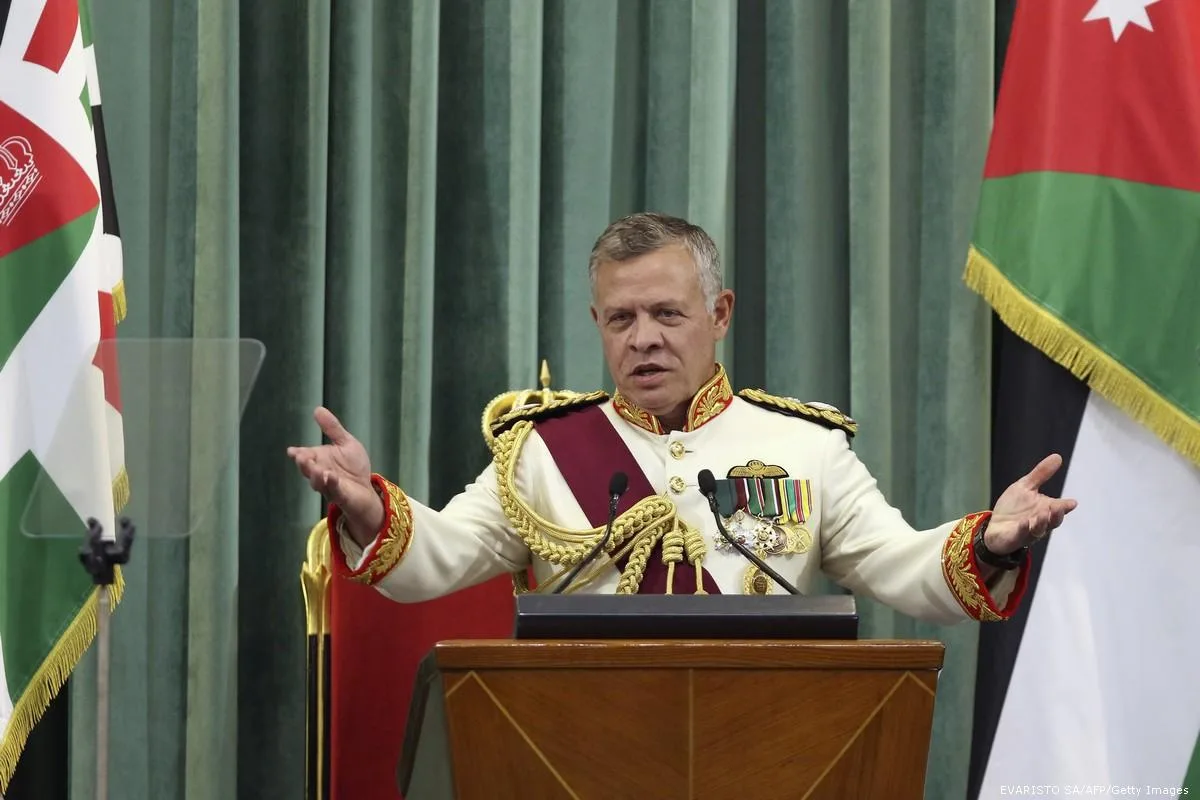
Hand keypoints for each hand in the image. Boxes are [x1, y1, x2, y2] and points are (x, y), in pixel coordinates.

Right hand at [286, 407, 383, 546]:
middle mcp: (320, 473)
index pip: (305, 455)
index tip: (292, 451)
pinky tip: (330, 476)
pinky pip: (333, 490)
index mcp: (319, 459)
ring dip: (315, 475)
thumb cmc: (353, 467)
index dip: (298, 454)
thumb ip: (332, 428)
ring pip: (317, 482)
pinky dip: (331, 483)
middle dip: (304, 464)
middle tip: (300, 457)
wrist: (366, 489)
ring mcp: (328, 485)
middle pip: (308, 469)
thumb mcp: (345, 443)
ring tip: (316, 468)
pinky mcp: (340, 495)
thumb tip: (317, 409)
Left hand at [984, 454, 1077, 553]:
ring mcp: (1029, 531)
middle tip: (1058, 507)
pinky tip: (1024, 522)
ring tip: (1043, 513)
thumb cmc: (1013, 507)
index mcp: (1045, 509)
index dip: (1066, 506)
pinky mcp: (1016, 537)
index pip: (1059, 508)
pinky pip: (1021, 534)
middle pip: (1053, 521)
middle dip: (1056, 515)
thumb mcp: (1025, 486)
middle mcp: (1041, 521)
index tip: (1072, 502)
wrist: (994, 525)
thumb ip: (1041, 474)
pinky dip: (1024, 528)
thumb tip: (1058, 457)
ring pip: (1039, 529)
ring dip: (1042, 522)